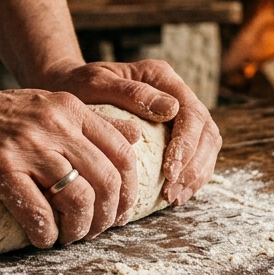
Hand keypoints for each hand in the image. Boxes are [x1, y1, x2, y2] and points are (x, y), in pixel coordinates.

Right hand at [0, 82, 140, 248]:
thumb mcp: (50, 105)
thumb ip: (92, 122)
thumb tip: (136, 137)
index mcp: (70, 108)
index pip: (122, 152)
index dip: (129, 190)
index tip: (120, 211)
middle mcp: (54, 125)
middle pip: (106, 180)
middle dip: (108, 216)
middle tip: (97, 231)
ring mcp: (27, 146)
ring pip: (78, 198)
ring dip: (79, 229)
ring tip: (70, 236)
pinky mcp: (1, 169)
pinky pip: (38, 212)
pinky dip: (46, 234)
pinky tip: (43, 237)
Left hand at [35, 59, 219, 205]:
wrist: (67, 88)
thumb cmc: (77, 86)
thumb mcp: (96, 84)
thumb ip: (131, 93)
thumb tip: (171, 109)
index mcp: (161, 76)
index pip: (191, 112)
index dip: (187, 145)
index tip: (170, 171)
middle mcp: (174, 92)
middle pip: (206, 131)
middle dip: (195, 165)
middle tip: (172, 191)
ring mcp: (177, 113)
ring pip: (207, 145)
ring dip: (196, 174)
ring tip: (174, 197)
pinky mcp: (173, 132)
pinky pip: (195, 156)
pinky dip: (190, 177)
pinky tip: (174, 195)